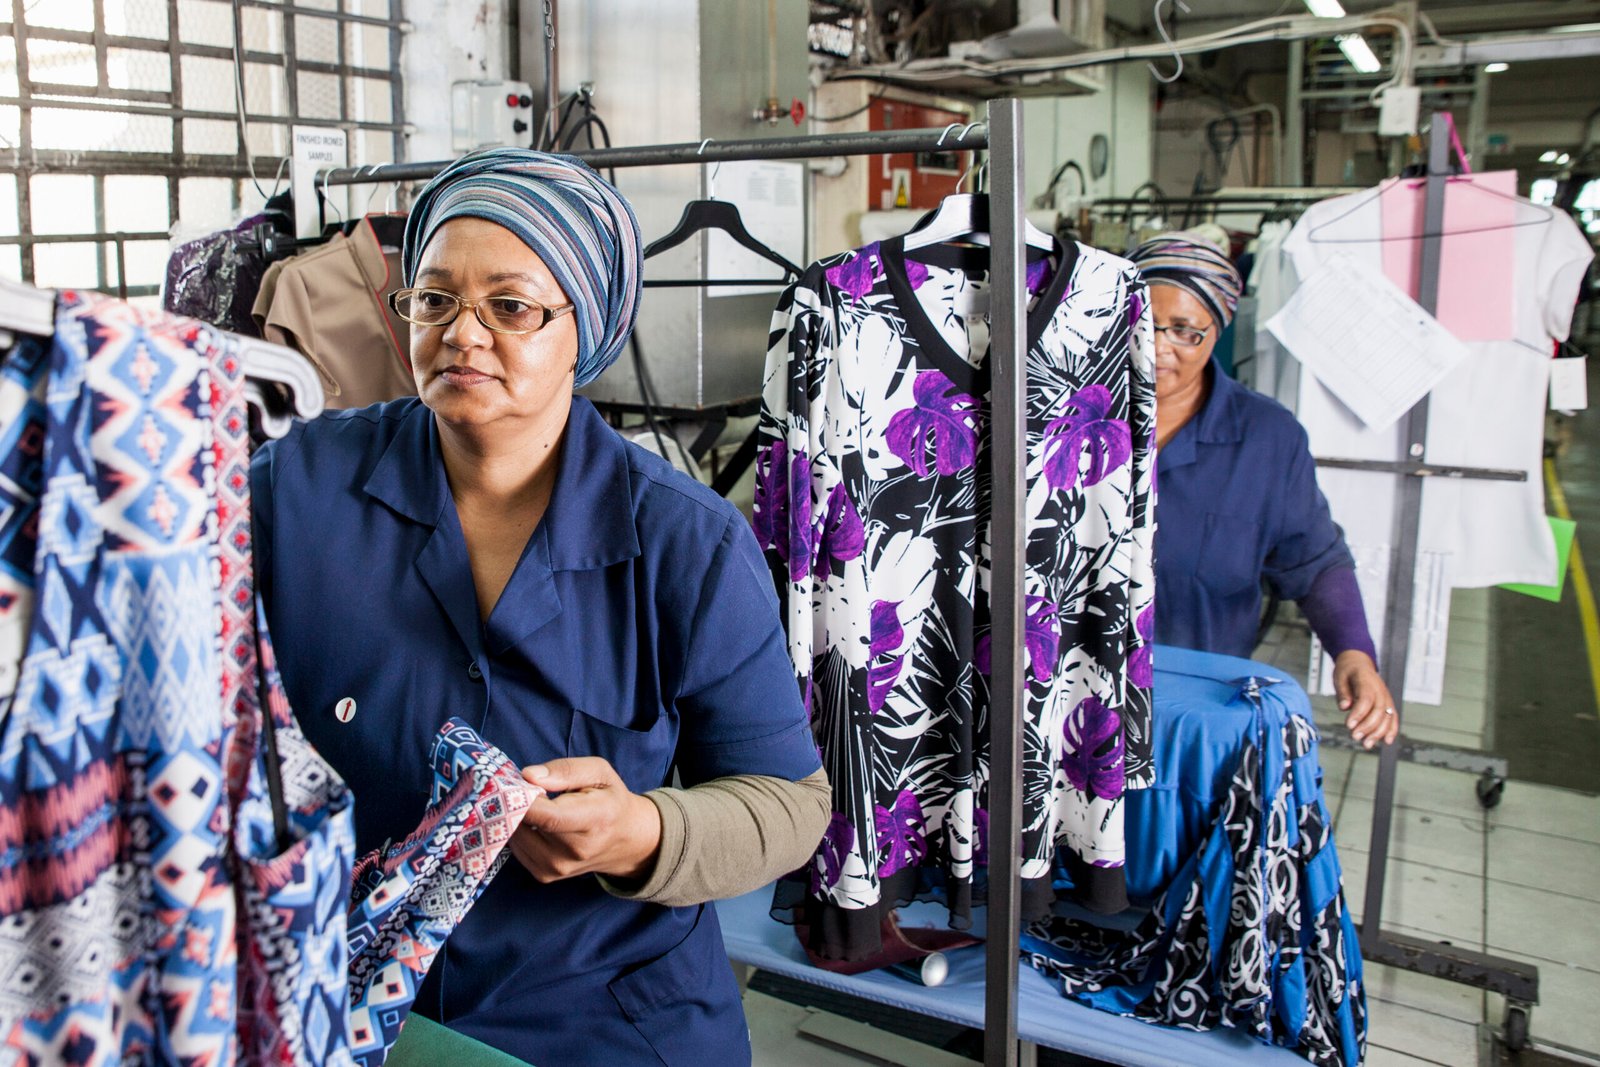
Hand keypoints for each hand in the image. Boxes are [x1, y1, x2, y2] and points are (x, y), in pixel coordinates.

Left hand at [510, 757, 662, 883]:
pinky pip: (516, 848)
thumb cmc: (609, 799)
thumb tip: (528, 776)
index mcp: (596, 819)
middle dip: (516, 801)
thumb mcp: (599, 772)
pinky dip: (520, 831)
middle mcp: (576, 850)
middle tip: (526, 787)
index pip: (549, 817)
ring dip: (516, 817)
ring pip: (515, 835)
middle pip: (526, 824)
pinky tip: (537, 823)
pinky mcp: (545, 875)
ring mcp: (559, 867)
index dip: (523, 799)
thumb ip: (565, 770)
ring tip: (536, 805)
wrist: (625, 840)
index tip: (512, 783)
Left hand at [1333, 650, 1398, 749]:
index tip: (1349, 725)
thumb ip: (1342, 693)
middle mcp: (1380, 690)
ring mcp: (1386, 697)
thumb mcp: (1339, 677)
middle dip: (1367, 727)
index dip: (1359, 713)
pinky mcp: (1387, 703)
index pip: (1366, 699)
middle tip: (1354, 737)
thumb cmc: (1348, 671)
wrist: (1359, 663)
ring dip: (1378, 733)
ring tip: (1366, 744)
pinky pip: (1393, 717)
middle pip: (1378, 711)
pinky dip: (1391, 730)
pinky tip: (1386, 741)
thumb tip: (1344, 706)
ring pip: (1387, 717)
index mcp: (1366, 681)